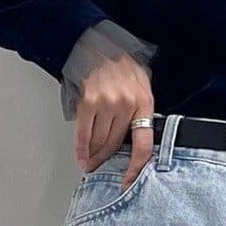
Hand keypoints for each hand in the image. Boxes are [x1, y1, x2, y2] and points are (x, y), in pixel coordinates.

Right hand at [74, 50, 155, 186]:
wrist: (97, 44)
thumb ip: (141, 109)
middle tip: (100, 167)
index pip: (143, 145)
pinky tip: (82, 158)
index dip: (136, 168)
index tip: (129, 182)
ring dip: (93, 156)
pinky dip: (81, 149)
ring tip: (90, 163)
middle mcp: (126, 104)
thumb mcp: (141, 84)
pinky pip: (84, 134)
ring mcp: (106, 103)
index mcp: (144, 102)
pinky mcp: (88, 102)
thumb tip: (135, 137)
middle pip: (115, 145)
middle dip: (106, 160)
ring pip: (99, 142)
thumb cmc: (120, 64)